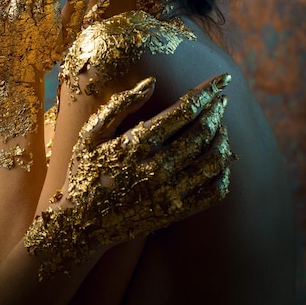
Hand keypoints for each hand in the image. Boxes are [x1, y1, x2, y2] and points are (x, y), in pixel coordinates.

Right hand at [24, 74, 234, 278]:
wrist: (81, 224)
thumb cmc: (84, 171)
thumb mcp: (90, 134)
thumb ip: (120, 105)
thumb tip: (151, 82)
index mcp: (138, 143)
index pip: (184, 110)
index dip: (206, 92)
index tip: (220, 80)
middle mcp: (157, 166)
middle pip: (202, 131)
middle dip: (216, 110)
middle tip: (222, 98)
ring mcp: (169, 191)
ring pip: (213, 160)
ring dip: (222, 138)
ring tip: (220, 126)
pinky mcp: (176, 211)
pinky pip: (213, 192)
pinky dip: (224, 172)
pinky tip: (220, 160)